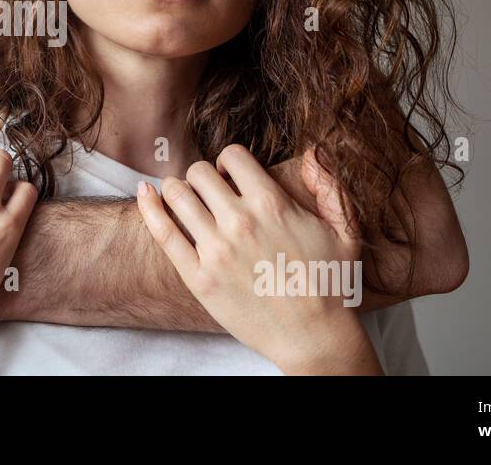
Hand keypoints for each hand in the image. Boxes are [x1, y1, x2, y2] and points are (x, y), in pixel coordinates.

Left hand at [136, 144, 382, 374]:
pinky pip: (162, 231)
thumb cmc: (329, 285)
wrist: (313, 337)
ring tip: (184, 198)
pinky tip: (146, 192)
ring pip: (177, 193)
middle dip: (203, 176)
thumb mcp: (344, 231)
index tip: (230, 175)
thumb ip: (330, 186)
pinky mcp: (197, 277)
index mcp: (271, 205)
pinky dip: (149, 206)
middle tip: (208, 192)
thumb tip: (313, 153)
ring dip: (178, 189)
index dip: (229, 161)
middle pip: (199, 172)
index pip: (232, 156)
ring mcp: (215, 250)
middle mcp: (240, 222)